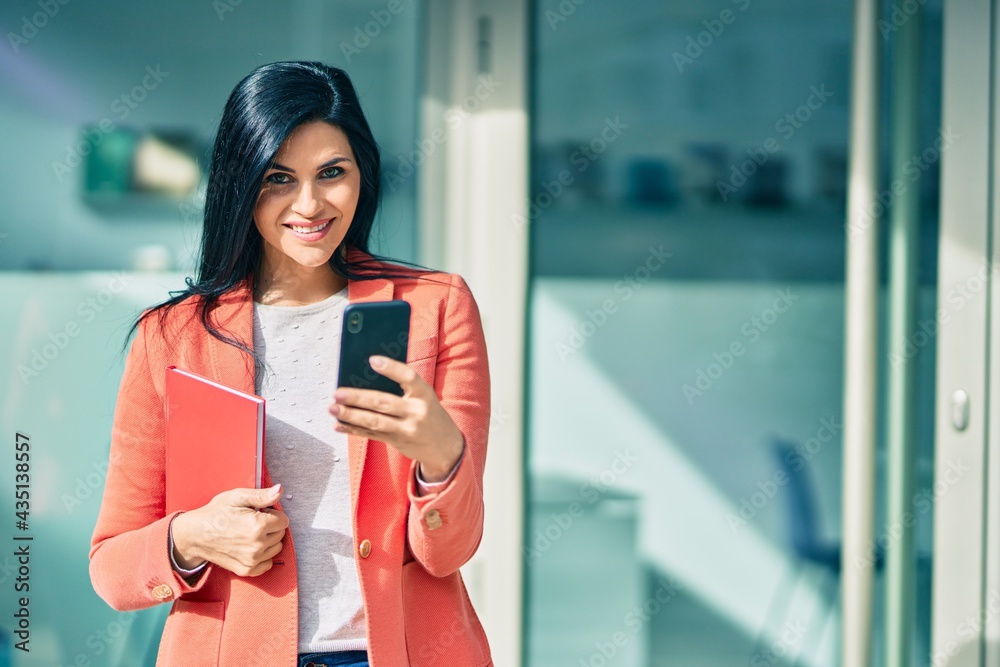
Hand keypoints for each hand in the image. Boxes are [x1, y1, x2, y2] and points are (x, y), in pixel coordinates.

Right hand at [170, 484, 288, 576]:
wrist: (195, 535)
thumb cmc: (216, 513)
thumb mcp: (237, 497)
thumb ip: (262, 495)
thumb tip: (280, 490)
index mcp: (258, 526)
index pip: (284, 520)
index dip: (273, 514)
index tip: (260, 512)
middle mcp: (257, 546)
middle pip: (281, 534)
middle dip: (271, 526)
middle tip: (253, 521)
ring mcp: (252, 560)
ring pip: (276, 548)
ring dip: (269, 540)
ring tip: (251, 533)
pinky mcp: (246, 570)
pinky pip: (267, 563)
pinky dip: (264, 556)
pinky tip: (251, 547)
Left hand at [329, 355, 464, 480]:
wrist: (446, 448)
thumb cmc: (430, 414)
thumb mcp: (425, 398)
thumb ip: (403, 388)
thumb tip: (367, 377)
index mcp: (425, 394)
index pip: (409, 377)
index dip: (391, 368)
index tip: (372, 360)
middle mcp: (416, 412)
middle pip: (383, 402)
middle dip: (358, 398)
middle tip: (338, 392)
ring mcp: (407, 429)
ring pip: (374, 421)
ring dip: (350, 415)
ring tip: (333, 408)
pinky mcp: (397, 442)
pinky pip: (372, 435)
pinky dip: (353, 429)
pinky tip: (339, 425)